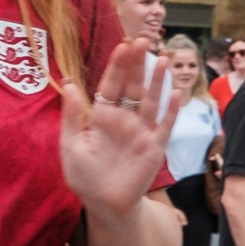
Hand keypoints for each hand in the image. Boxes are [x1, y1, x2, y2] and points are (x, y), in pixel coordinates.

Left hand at [60, 40, 178, 214]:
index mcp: (102, 118)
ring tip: (163, 60)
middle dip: (138, 65)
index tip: (123, 46)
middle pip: (133, 87)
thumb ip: (71, 115)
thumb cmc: (85, 176)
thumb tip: (68, 84)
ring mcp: (141, 133)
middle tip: (144, 41)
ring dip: (157, 81)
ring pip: (151, 101)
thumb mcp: (71, 144)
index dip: (118, 66)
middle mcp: (124, 121)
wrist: (104, 204)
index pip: (111, 86)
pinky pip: (165, 125)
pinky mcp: (155, 148)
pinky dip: (171, 110)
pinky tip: (176, 94)